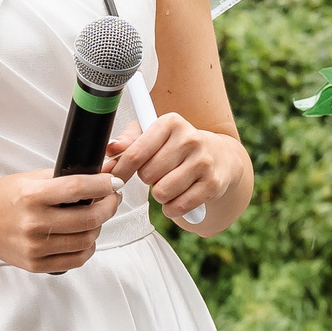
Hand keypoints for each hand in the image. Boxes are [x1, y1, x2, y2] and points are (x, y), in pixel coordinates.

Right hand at [0, 168, 123, 273]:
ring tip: (96, 217)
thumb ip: (63, 178)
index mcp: (31, 196)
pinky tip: (86, 237)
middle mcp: (34, 223)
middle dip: (109, 206)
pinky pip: (76, 260)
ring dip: (99, 227)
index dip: (103, 185)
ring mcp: (35, 247)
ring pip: (86, 240)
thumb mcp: (29, 179)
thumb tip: (101, 174)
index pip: (77, 189)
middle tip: (112, 199)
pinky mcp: (36, 264)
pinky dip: (88, 248)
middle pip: (88, 218)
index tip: (114, 183)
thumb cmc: (3, 199)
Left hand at [106, 113, 246, 231]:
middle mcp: (189, 139)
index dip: (120, 170)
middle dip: (148, 179)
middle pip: (147, 175)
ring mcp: (203, 162)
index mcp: (171, 123)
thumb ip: (129, 141)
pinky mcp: (212, 184)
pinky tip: (179, 196)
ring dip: (160, 194)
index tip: (115, 177)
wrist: (221, 157)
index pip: (135, 153)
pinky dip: (172, 208)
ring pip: (161, 192)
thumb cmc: (179, 146)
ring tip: (169, 183)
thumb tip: (110, 151)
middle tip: (159, 172)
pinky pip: (177, 206)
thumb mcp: (154, 135)